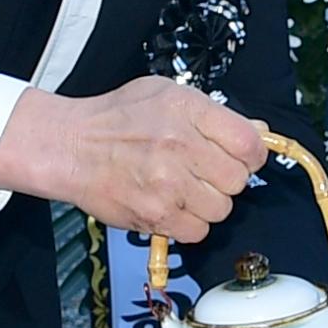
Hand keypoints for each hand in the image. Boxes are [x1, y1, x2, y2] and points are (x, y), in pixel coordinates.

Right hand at [0, 75, 270, 245]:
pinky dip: (189, 223)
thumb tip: (257, 133)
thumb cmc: (116, 119)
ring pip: (221, 209)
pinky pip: (197, 231)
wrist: (70, 147)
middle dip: (226, 179)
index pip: (249, 143)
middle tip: (204, 172)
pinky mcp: (155, 215)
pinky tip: (173, 206)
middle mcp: (180, 146)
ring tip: (184, 188)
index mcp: (187, 111)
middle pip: (238, 180)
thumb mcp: (166, 95)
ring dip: (208, 203)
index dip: (251, 154)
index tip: (241, 157)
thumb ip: (213, 114)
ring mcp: (168, 184)